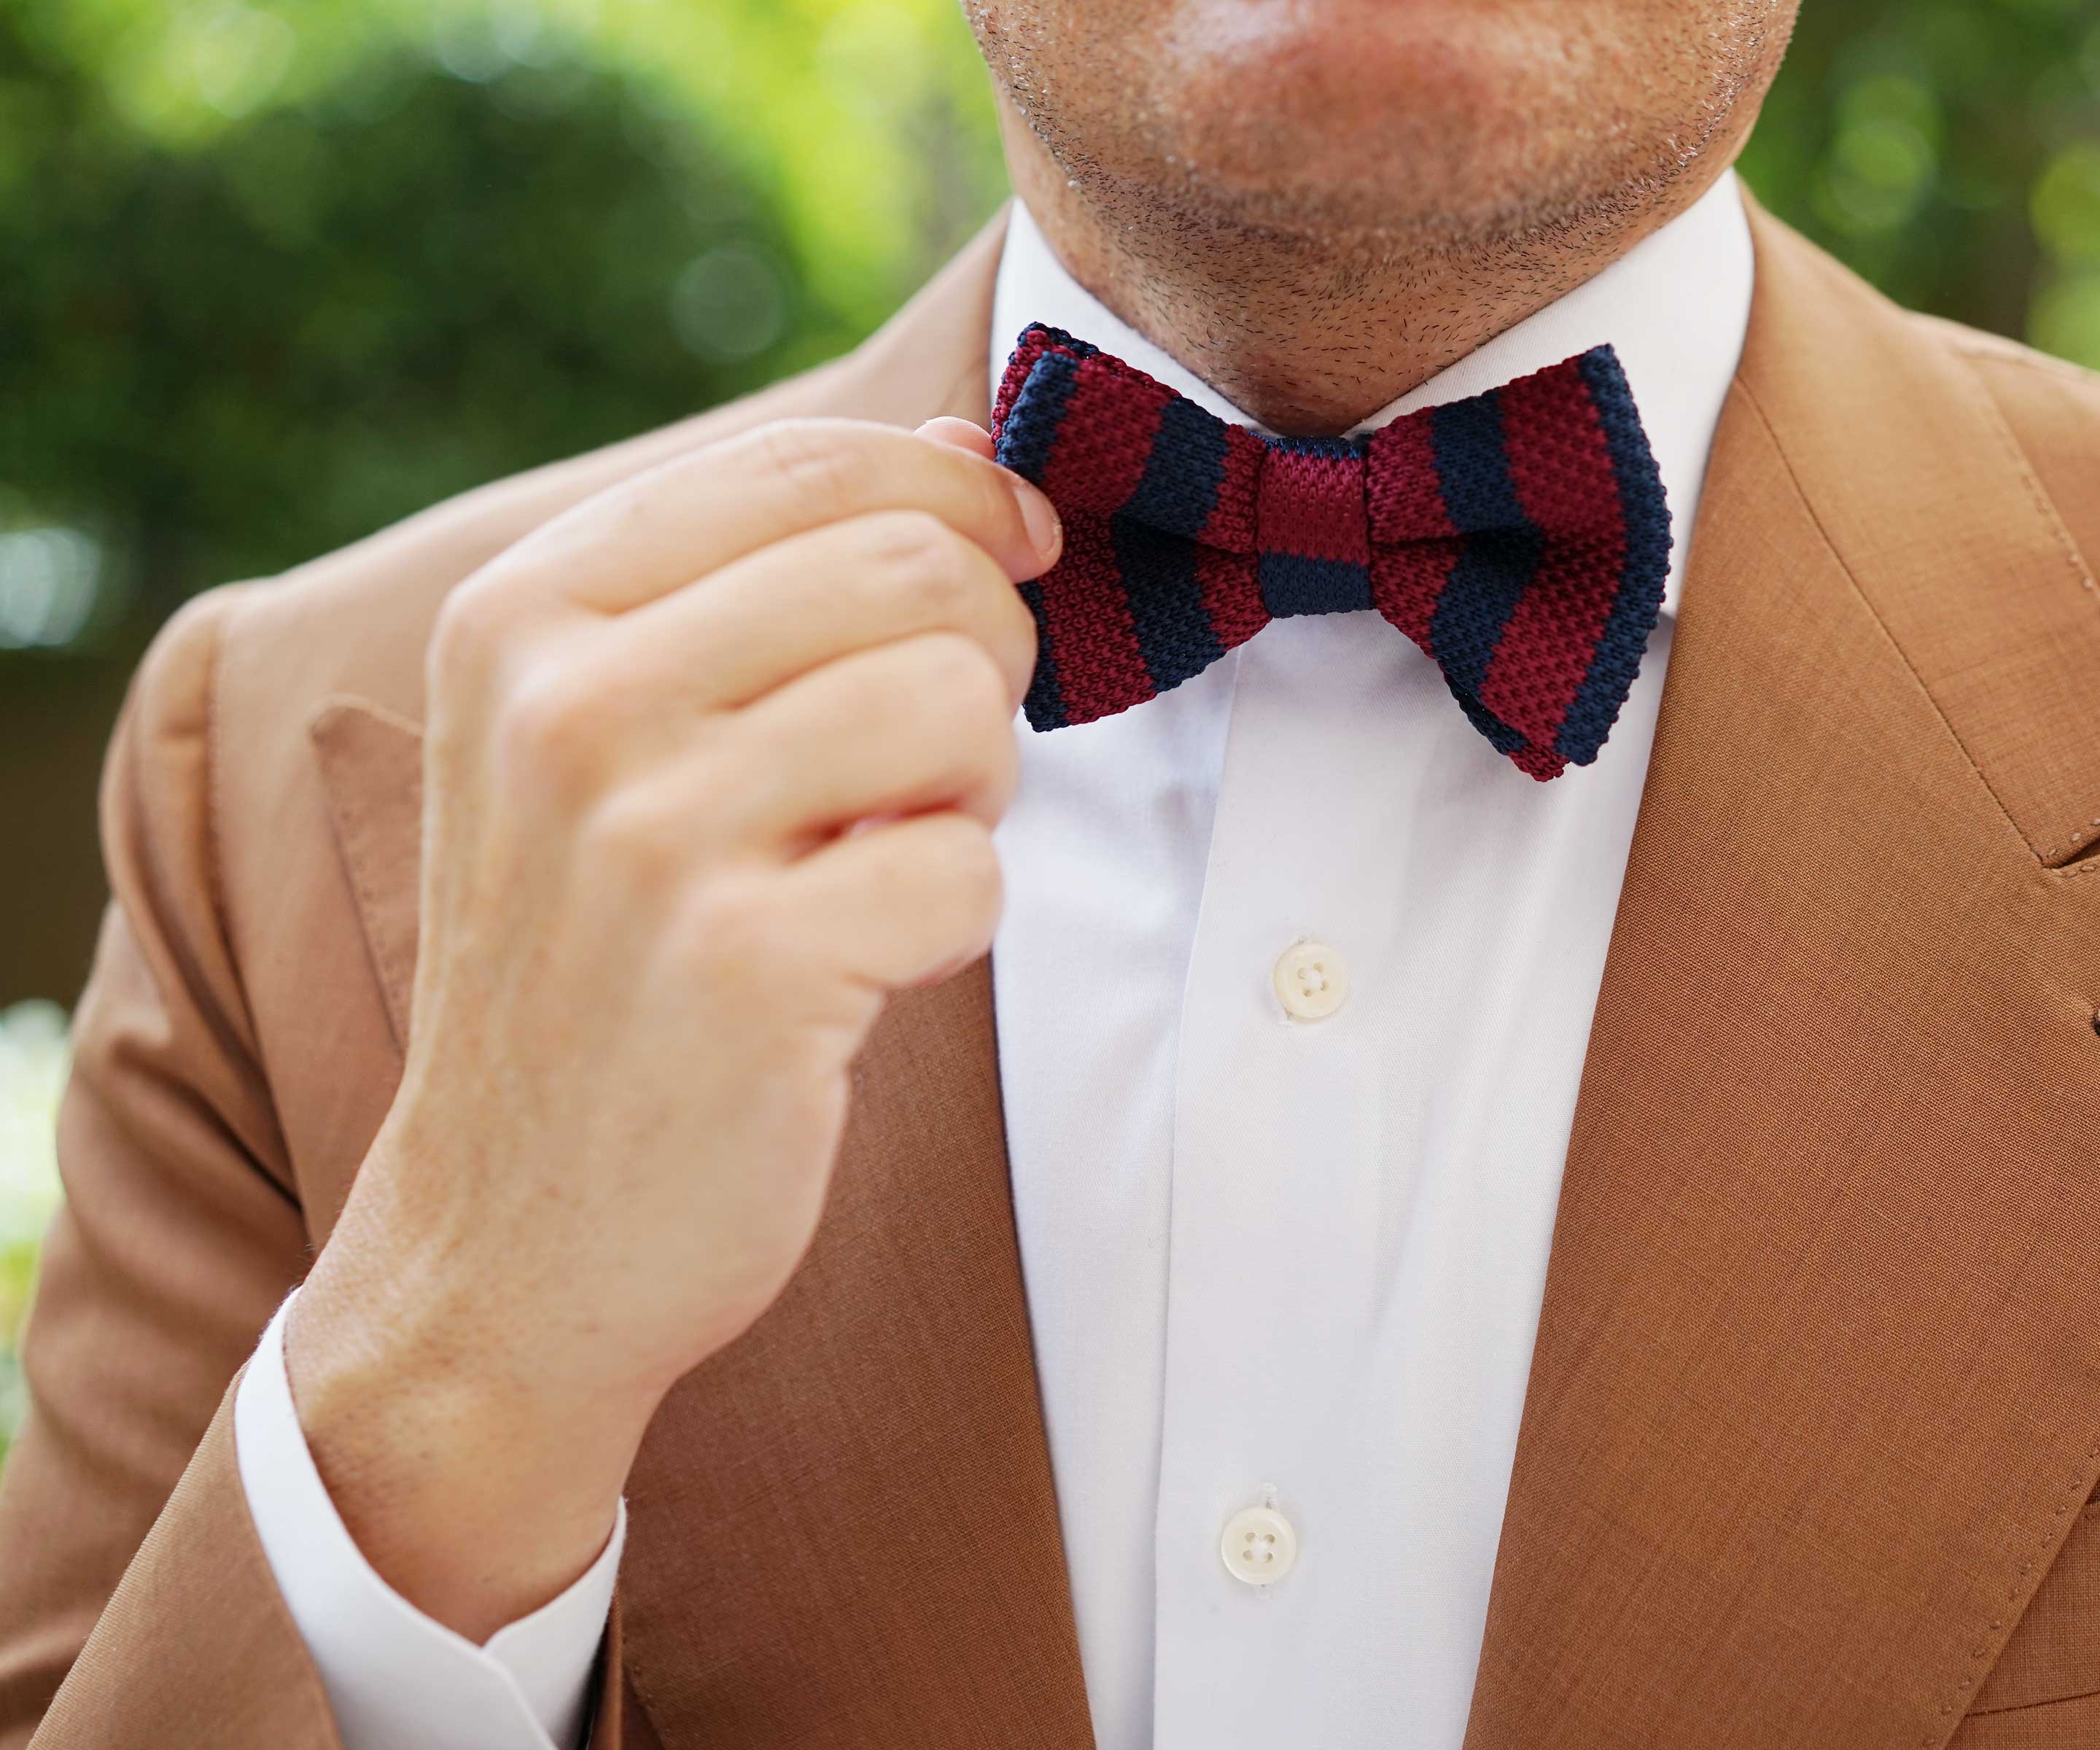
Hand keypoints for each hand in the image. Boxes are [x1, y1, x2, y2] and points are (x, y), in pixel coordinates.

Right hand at [284, 415, 1054, 1638]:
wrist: (509, 1242)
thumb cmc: (596, 970)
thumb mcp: (608, 744)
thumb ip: (766, 584)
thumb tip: (964, 449)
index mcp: (524, 616)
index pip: (808, 465)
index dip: (957, 495)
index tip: (1012, 552)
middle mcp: (564, 703)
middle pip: (913, 567)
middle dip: (984, 654)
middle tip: (937, 755)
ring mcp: (645, 836)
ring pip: (961, 704)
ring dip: (974, 792)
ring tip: (883, 857)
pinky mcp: (742, 969)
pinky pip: (970, 875)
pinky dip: (954, 925)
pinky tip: (862, 966)